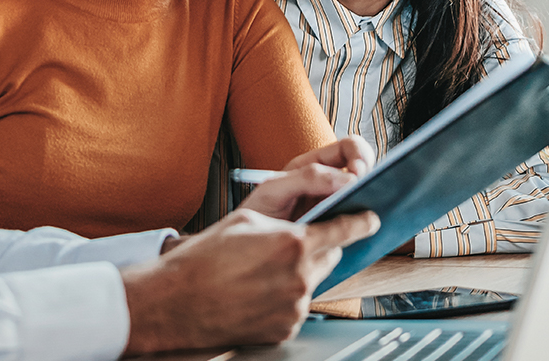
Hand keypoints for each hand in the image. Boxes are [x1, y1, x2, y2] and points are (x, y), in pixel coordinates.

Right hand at [121, 208, 380, 353]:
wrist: (177, 303)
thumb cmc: (204, 260)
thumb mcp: (247, 221)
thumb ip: (288, 221)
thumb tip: (313, 224)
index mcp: (294, 243)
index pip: (345, 229)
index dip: (361, 221)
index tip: (371, 219)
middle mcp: (300, 278)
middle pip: (331, 257)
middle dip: (319, 248)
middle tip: (289, 246)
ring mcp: (295, 307)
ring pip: (312, 282)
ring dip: (298, 274)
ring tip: (261, 272)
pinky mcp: (286, 328)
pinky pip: (297, 306)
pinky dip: (286, 297)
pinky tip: (258, 292)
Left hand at [239, 136, 376, 220]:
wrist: (246, 249)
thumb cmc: (256, 214)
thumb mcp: (274, 190)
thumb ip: (306, 178)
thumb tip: (347, 180)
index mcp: (314, 166)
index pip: (349, 148)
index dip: (360, 155)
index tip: (359, 173)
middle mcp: (327, 185)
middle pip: (364, 170)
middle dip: (371, 176)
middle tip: (366, 190)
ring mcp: (334, 207)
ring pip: (365, 198)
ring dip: (372, 200)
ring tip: (371, 208)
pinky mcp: (336, 230)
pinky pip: (358, 223)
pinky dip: (365, 223)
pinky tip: (364, 228)